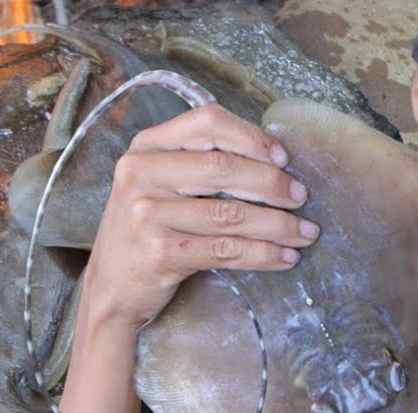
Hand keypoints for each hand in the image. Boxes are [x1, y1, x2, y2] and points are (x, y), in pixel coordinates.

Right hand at [86, 103, 318, 327]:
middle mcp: (143, 174)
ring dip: (279, 225)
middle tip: (301, 198)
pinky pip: (227, 250)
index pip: (208, 122)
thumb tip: (274, 161)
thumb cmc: (148, 229)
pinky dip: (263, 254)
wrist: (112, 286)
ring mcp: (148, 214)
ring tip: (305, 233)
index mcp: (148, 147)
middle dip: (273, 184)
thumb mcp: (160, 184)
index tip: (283, 159)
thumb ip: (200, 163)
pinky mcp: (162, 253)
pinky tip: (285, 257)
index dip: (253, 137)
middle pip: (225, 168)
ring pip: (231, 214)